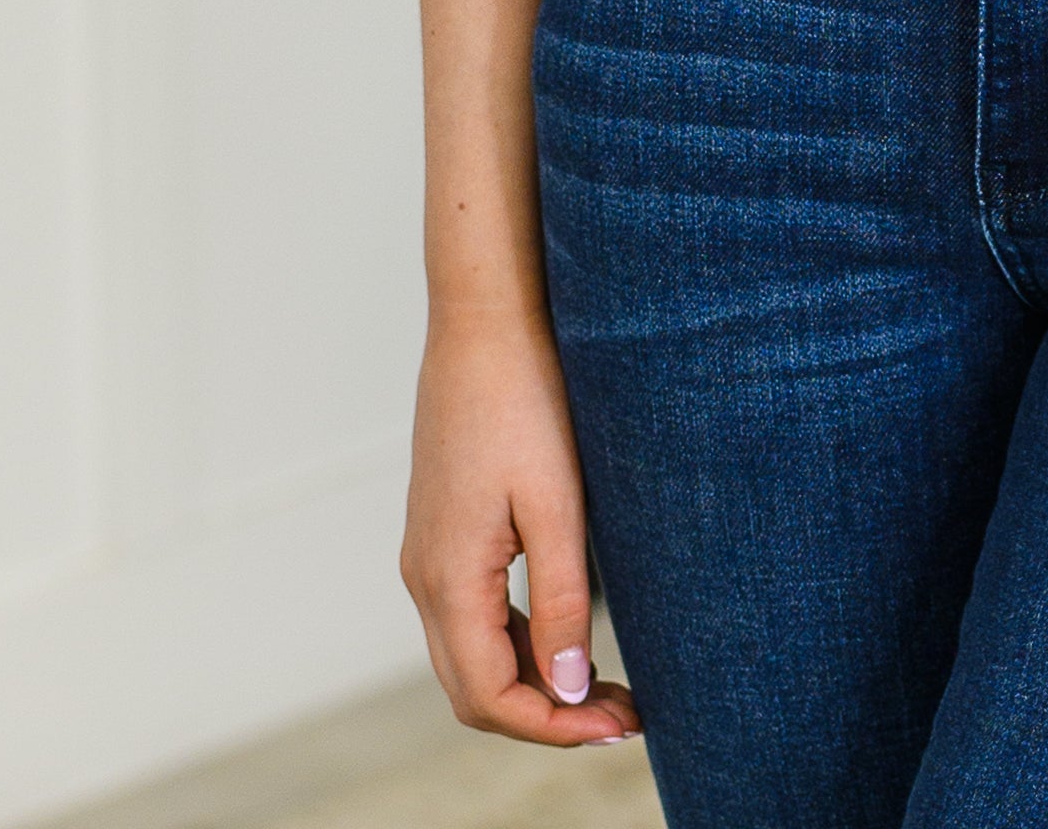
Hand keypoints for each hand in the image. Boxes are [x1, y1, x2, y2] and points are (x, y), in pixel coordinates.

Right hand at [402, 305, 641, 746]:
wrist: (484, 319)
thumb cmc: (523, 398)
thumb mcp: (556, 504)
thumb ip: (560, 602)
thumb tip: (569, 691)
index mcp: (447, 578)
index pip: (491, 698)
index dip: (556, 729)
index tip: (622, 726)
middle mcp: (424, 577)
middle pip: (474, 691)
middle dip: (547, 717)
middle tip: (624, 716)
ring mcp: (427, 554)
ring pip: (471, 656)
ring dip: (534, 683)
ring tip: (608, 686)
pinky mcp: (442, 532)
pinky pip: (471, 616)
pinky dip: (516, 643)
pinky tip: (567, 634)